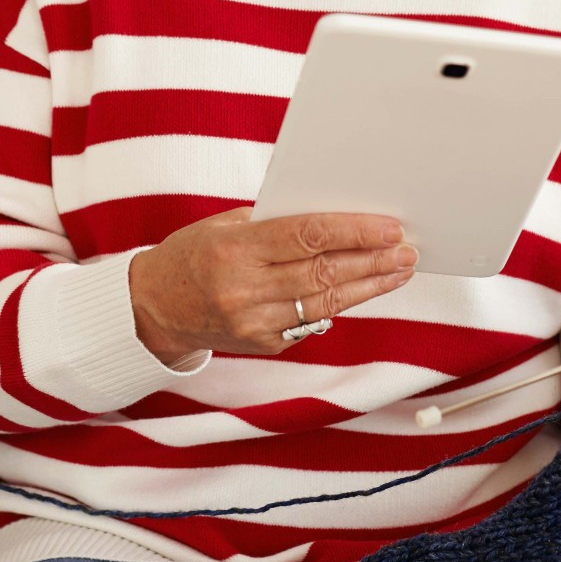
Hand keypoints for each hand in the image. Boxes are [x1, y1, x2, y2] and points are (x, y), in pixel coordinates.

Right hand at [128, 207, 416, 363]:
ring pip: (326, 303)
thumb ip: (275, 222)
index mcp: (234, 248)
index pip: (307, 236)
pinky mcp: (263, 344)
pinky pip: (311, 322)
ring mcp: (254, 323)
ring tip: (400, 270)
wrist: (153, 309)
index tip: (388, 226)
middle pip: (323, 272)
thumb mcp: (226, 225)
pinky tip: (367, 289)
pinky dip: (342, 303)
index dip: (353, 232)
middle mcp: (244, 289)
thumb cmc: (194, 253)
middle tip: (407, 249)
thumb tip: (336, 217)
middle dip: (372, 260)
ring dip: (369, 286)